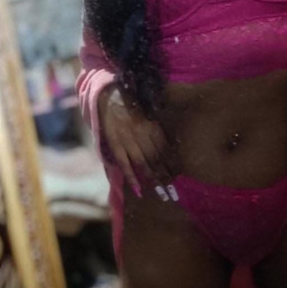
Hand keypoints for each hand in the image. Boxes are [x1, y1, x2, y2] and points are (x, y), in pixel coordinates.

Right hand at [98, 84, 177, 200]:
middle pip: (156, 158)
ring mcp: (127, 139)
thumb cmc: (129, 101)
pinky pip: (124, 163)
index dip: (172, 164)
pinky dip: (131, 177)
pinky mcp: (114, 142)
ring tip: (161, 194)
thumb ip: (155, 126)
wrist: (107, 93)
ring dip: (152, 179)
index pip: (165, 149)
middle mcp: (142, 133)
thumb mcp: (147, 110)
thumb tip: (169, 143)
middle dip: (165, 175)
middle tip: (172, 192)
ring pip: (143, 163)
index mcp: (152, 125)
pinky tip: (138, 190)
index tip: (178, 176)